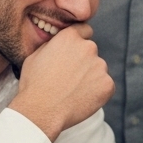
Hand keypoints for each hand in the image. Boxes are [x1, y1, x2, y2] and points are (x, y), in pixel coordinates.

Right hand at [8, 22, 112, 141]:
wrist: (41, 111)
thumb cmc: (34, 85)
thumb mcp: (35, 56)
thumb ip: (53, 45)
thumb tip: (60, 43)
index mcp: (70, 37)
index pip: (84, 30)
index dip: (79, 41)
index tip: (75, 52)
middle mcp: (88, 47)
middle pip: (91, 51)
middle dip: (83, 61)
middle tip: (69, 78)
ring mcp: (100, 66)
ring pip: (98, 69)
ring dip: (90, 76)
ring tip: (72, 91)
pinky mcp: (107, 84)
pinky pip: (104, 85)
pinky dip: (97, 92)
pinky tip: (81, 99)